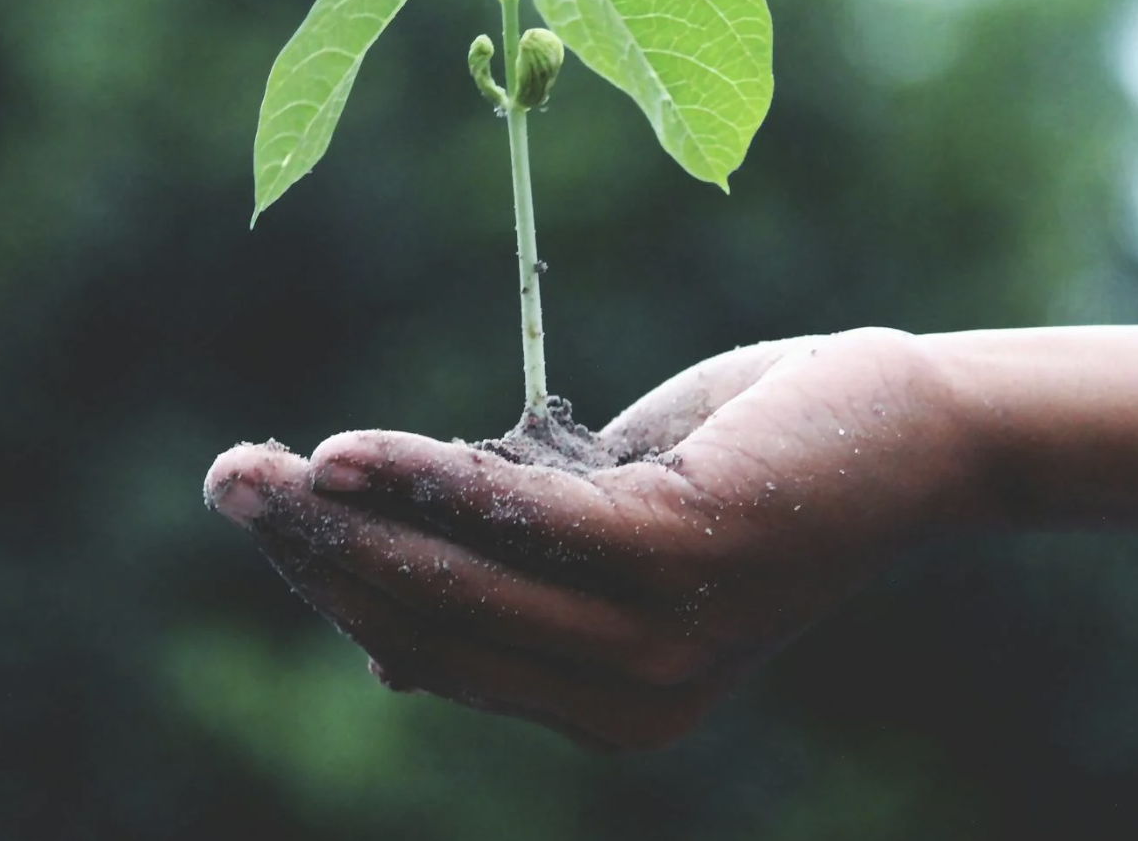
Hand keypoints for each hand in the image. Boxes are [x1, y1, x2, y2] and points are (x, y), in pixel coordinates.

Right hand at [204, 328, 993, 750]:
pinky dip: (425, 481)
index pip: (436, 652)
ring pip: (457, 582)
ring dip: (343, 520)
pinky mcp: (679, 560)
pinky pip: (518, 520)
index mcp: (608, 706)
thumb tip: (380, 644)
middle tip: (225, 481)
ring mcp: (657, 643)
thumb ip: (515, 578)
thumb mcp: (614, 532)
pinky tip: (345, 453)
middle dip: (314, 554)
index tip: (267, 514)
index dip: (338, 586)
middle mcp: (630, 703)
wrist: (911, 430)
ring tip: (255, 468)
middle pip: (429, 625)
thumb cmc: (753, 465)